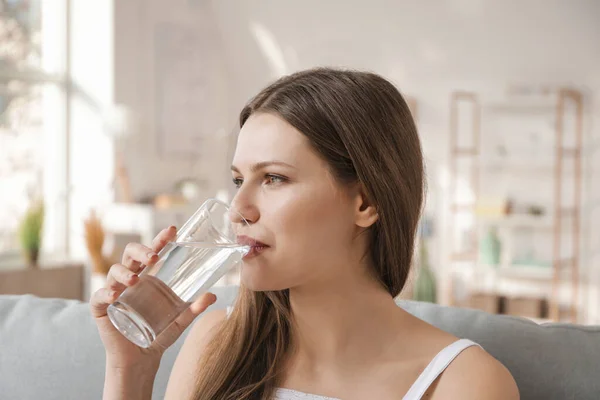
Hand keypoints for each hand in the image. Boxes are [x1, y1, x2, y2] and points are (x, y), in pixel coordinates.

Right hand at [90, 226, 216, 367]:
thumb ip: (194, 309)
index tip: (172, 230)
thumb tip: (213, 295)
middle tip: (154, 257)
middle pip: (131, 254)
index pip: (152, 252)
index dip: (160, 239)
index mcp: (148, 277)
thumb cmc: (158, 335)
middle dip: (141, 250)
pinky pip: (99, 297)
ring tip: (136, 280)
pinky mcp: (102, 309)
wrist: (141, 359)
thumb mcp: (180, 321)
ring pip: (114, 271)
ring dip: (124, 272)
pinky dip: (105, 293)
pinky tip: (114, 296)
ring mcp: (114, 292)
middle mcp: (130, 280)